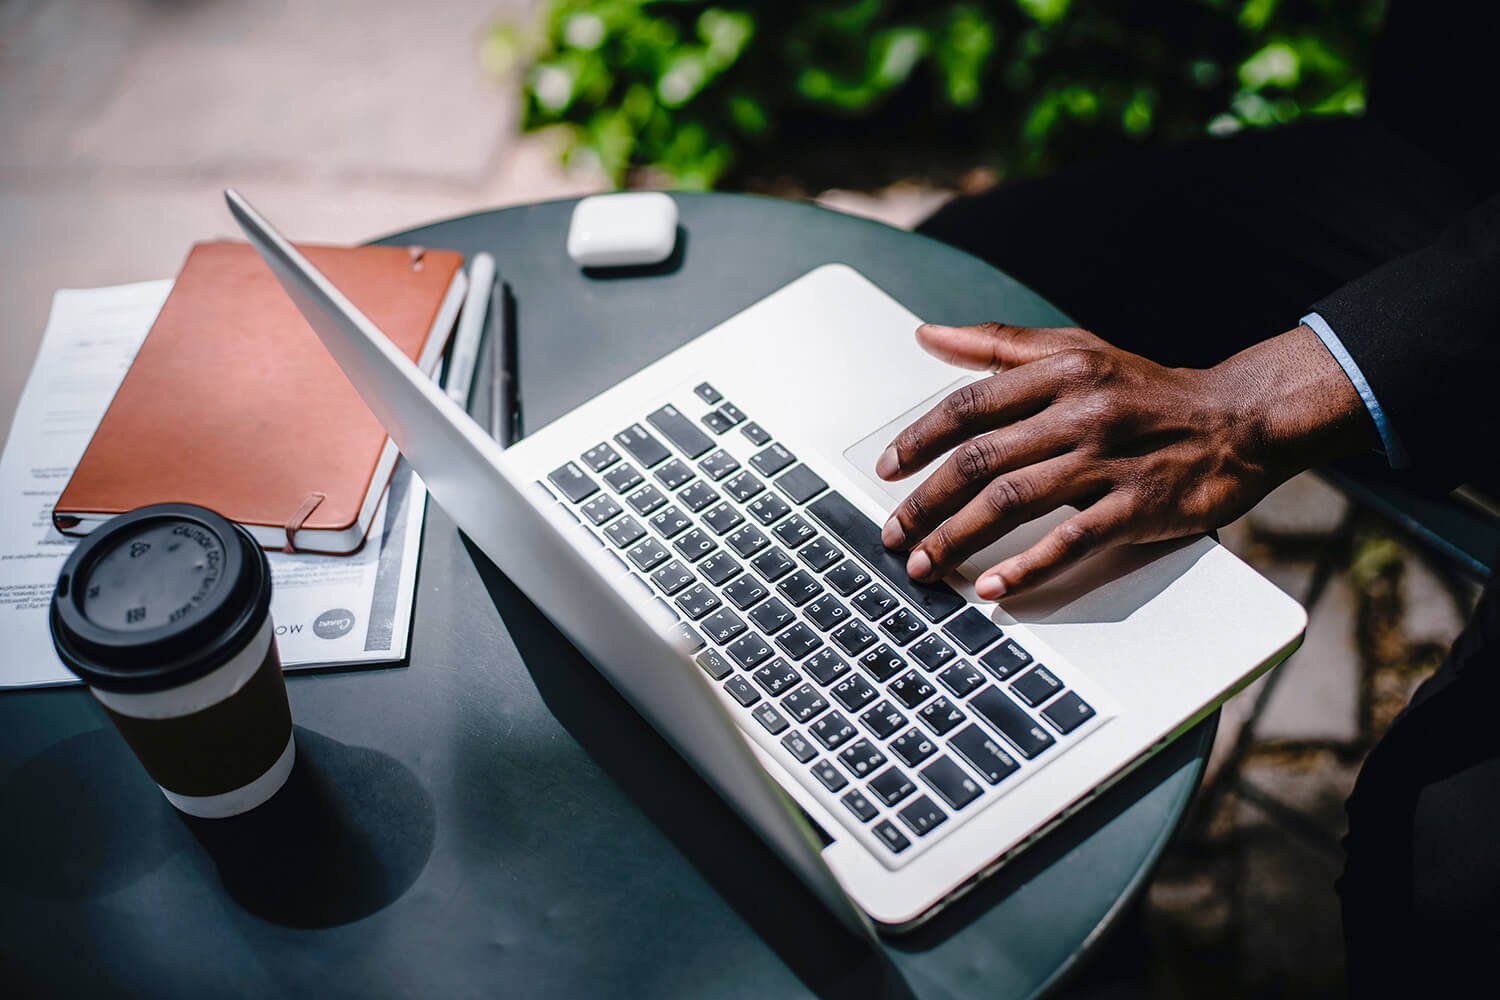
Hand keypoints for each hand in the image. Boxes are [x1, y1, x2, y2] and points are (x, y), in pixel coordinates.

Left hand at [877, 321, 1374, 599]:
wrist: (1240, 420)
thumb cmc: (1147, 390)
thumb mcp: (1076, 351)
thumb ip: (997, 345)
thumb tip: (926, 335)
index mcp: (1060, 371)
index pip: (970, 405)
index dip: (919, 440)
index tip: (886, 471)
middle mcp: (1081, 411)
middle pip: (980, 459)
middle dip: (926, 501)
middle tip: (893, 534)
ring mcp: (1109, 460)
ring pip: (1013, 499)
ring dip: (959, 537)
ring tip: (924, 566)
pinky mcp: (1138, 505)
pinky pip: (1071, 539)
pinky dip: (1027, 565)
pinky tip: (992, 588)